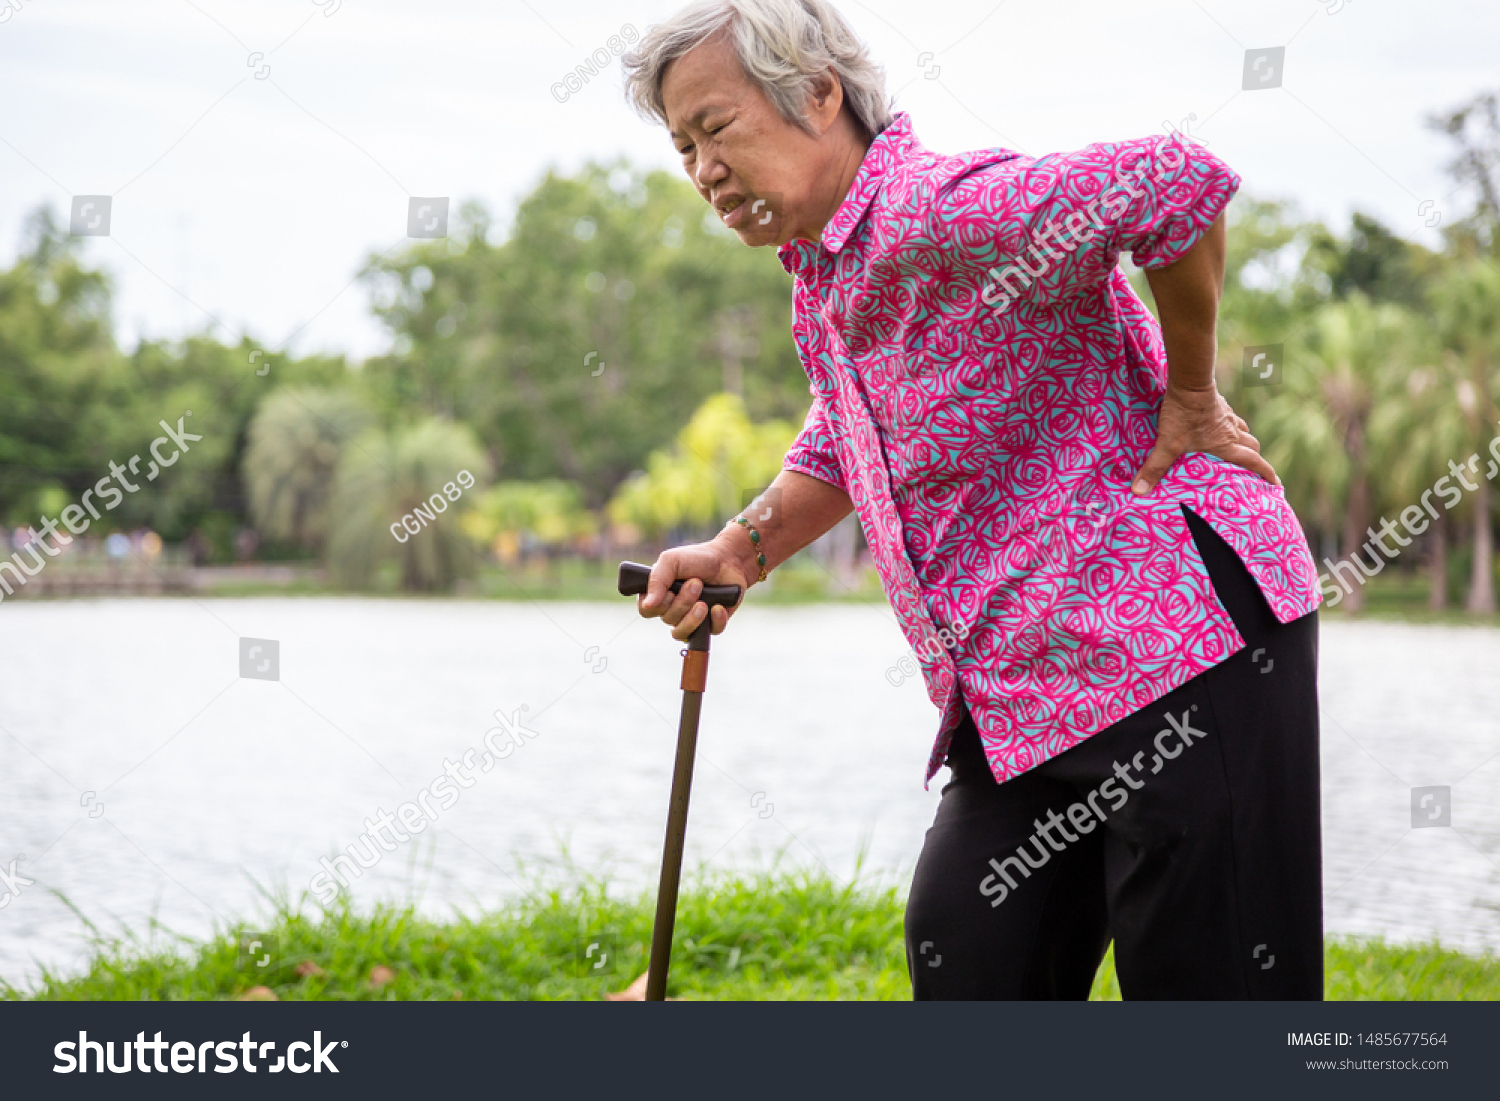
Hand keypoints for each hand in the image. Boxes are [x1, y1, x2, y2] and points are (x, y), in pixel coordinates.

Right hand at [637, 533, 752, 641]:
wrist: (730, 560)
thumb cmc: (698, 558)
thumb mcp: (672, 561)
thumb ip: (656, 580)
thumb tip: (648, 605)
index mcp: (659, 593)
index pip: (646, 611)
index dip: (658, 604)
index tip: (670, 589)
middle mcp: (672, 608)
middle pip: (667, 619)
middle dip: (682, 602)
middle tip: (696, 583)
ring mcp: (690, 619)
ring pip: (682, 632)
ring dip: (693, 616)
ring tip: (705, 601)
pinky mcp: (709, 626)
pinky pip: (705, 636)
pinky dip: (714, 621)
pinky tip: (718, 607)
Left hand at [1131, 383, 1279, 495]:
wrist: (1188, 381)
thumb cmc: (1182, 414)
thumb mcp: (1168, 443)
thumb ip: (1155, 467)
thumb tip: (1138, 491)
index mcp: (1226, 445)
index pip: (1253, 461)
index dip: (1265, 473)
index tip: (1275, 483)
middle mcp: (1231, 431)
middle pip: (1253, 446)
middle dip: (1254, 458)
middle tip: (1251, 468)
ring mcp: (1227, 417)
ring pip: (1243, 431)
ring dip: (1243, 441)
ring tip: (1236, 449)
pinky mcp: (1219, 405)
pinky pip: (1232, 418)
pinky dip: (1230, 426)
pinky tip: (1218, 426)